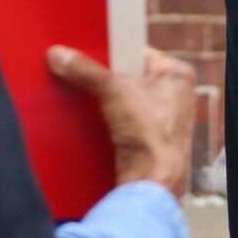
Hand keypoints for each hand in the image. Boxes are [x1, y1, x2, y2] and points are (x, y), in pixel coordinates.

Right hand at [47, 44, 195, 198]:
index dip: (113, 51)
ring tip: (83, 98)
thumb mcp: (115, 90)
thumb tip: (60, 55)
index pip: (137, 52)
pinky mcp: (147, 144)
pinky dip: (106, 124)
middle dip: (105, 80)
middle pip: (128, 78)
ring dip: (104, 104)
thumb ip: (87, 71)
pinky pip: (121, 125)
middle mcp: (174, 96)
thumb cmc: (151, 136)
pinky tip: (91, 123)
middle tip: (82, 74)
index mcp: (177, 74)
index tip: (90, 51)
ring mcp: (162, 122)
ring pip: (122, 103)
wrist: (152, 186)